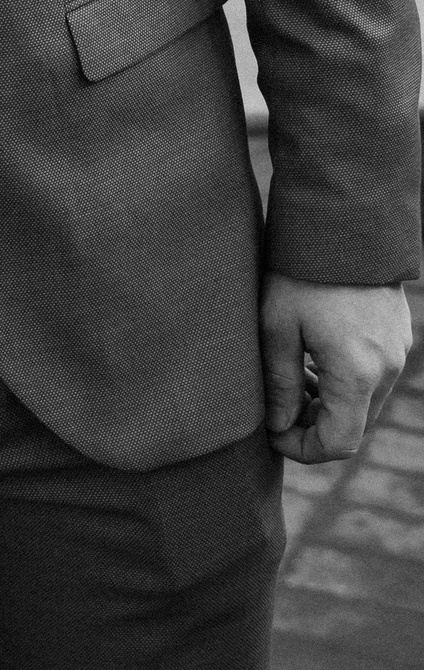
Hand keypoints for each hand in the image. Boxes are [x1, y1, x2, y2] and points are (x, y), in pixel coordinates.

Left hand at [261, 272, 413, 461]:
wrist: (343, 220)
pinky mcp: (398, 334)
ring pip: (364, 401)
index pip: (338, 444)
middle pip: (354, 425)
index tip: (271, 434)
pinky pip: (373, 376)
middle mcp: (386, 368)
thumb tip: (277, 425)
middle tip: (277, 404)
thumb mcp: (276, 327)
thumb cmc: (301, 271)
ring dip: (329, 402)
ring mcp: (397, 351)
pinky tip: (314, 355)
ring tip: (291, 376)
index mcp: (357, 373)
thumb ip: (279, 383)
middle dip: (314, 425)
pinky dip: (345, 380)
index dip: (302, 449)